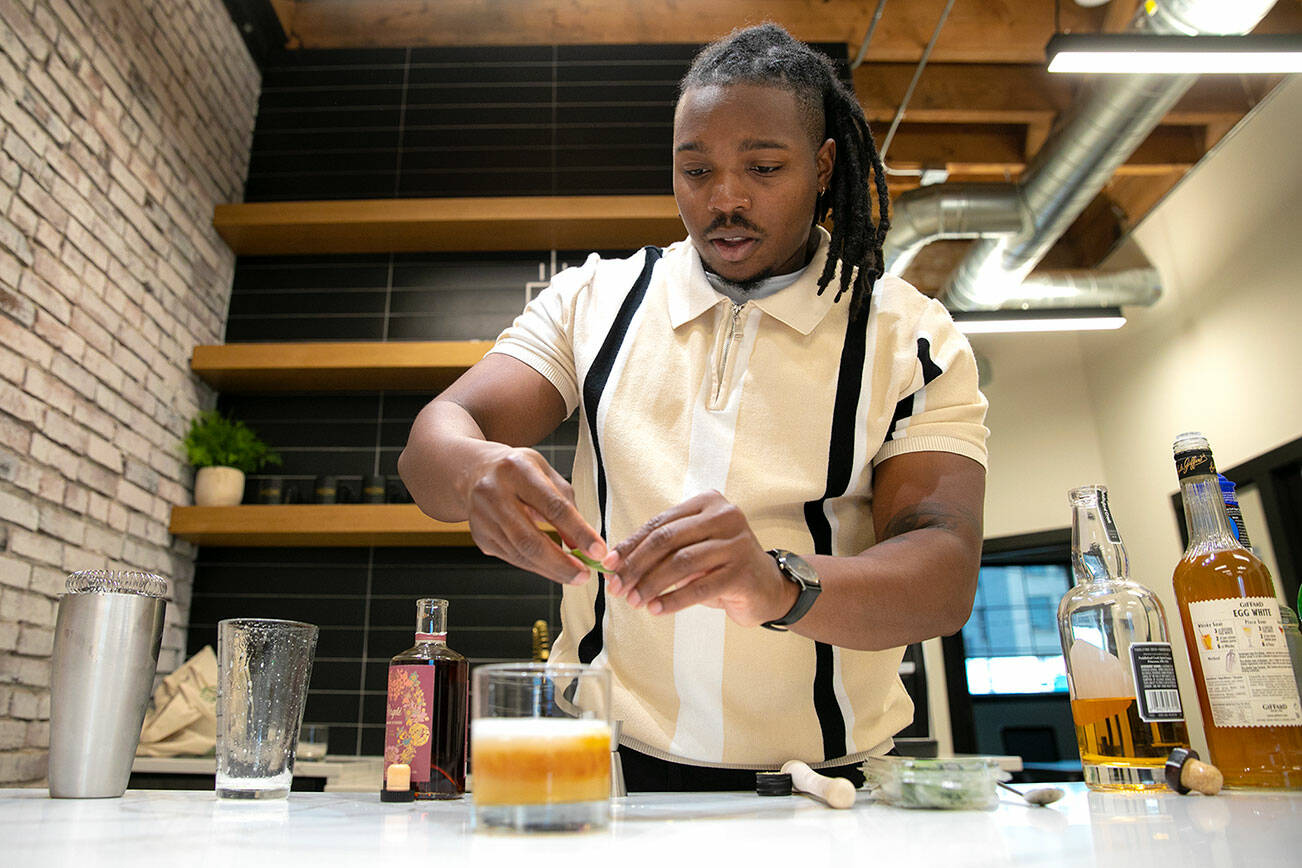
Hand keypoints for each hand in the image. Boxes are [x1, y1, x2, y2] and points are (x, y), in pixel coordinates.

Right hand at [462, 442, 604, 584]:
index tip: (598, 550)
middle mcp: (494, 494)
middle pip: (530, 539)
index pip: (553, 506)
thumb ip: (567, 505)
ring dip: (551, 570)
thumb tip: (583, 544)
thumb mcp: (546, 475)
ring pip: (520, 554)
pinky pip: (513, 558)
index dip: (578, 531)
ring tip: (575, 575)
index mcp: (517, 470)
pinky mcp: (480, 536)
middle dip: (561, 563)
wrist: (475, 472)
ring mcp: (482, 518)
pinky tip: (552, 568)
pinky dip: (536, 566)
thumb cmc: (518, 471)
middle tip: (585, 575)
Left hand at [603, 490, 796, 626]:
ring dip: (651, 584)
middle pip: (667, 540)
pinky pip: (699, 587)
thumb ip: (661, 552)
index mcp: (707, 503)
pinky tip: (656, 609)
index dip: (631, 545)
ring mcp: (736, 543)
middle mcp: (724, 516)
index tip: (608, 565)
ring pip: (681, 563)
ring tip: (634, 601)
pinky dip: (673, 600)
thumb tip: (615, 567)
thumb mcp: (692, 551)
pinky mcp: (742, 572)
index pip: (659, 523)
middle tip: (617, 587)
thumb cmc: (722, 566)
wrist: (768, 588)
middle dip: (636, 565)